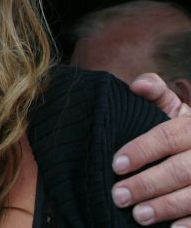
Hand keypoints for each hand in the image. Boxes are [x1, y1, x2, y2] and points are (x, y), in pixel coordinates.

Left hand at [112, 73, 190, 225]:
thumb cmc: (184, 128)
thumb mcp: (174, 107)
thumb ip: (155, 93)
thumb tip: (137, 85)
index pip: (167, 137)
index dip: (141, 151)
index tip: (116, 165)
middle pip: (180, 169)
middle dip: (148, 184)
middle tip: (118, 196)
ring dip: (167, 206)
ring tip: (138, 216)